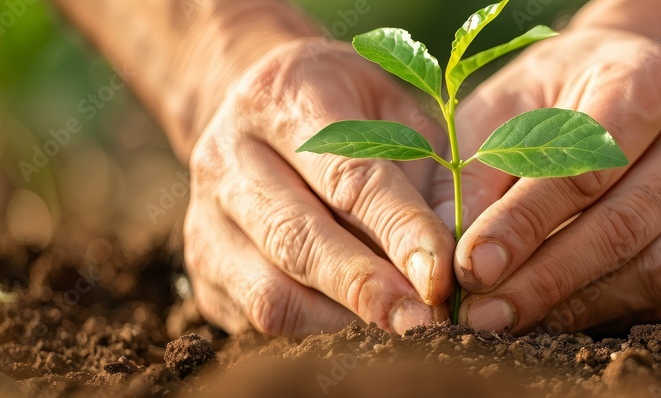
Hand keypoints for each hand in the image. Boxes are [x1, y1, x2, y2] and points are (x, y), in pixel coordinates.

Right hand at [185, 39, 452, 335]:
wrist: (257, 109)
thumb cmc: (350, 112)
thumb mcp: (398, 111)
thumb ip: (430, 172)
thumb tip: (458, 250)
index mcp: (284, 98)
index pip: (348, 176)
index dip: (398, 231)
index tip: (440, 276)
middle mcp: (228, 155)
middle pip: (298, 240)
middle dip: (366, 289)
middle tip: (424, 322)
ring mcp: (204, 215)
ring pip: (270, 292)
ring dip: (341, 322)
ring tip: (400, 330)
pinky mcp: (203, 266)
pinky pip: (256, 318)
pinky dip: (313, 334)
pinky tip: (359, 327)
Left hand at [432, 29, 660, 332]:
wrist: (646, 81)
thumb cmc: (566, 92)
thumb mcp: (513, 102)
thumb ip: (481, 167)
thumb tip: (451, 246)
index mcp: (650, 84)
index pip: (585, 166)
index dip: (525, 224)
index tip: (471, 267)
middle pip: (622, 227)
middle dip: (544, 280)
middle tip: (484, 315)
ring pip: (654, 271)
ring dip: (576, 307)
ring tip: (512, 322)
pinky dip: (611, 313)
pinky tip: (559, 317)